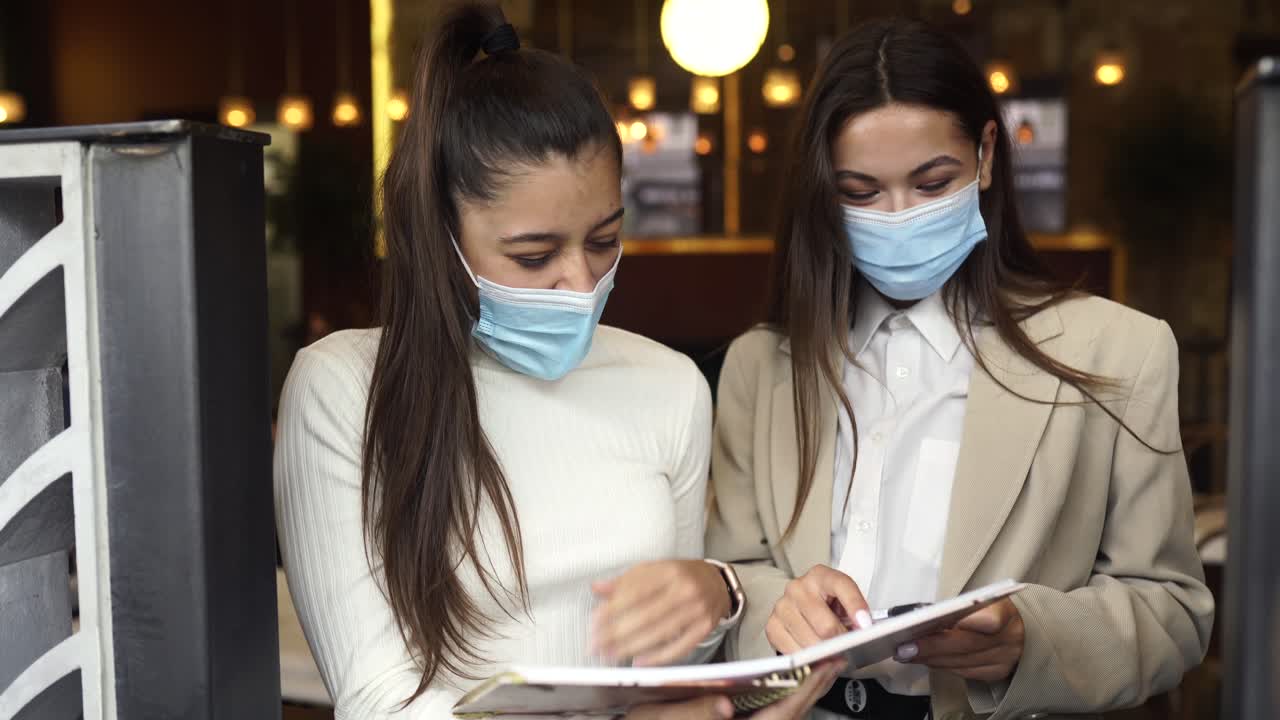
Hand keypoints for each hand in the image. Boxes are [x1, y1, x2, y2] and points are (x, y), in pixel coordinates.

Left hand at [593, 560, 731, 665]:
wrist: (718, 582)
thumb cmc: (679, 576)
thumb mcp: (653, 570)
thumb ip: (625, 580)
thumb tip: (596, 588)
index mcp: (668, 570)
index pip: (636, 591)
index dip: (613, 609)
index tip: (593, 623)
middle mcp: (684, 589)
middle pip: (646, 615)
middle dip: (617, 633)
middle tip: (596, 646)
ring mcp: (697, 610)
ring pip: (660, 632)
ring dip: (632, 647)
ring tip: (610, 655)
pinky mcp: (705, 627)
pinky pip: (680, 647)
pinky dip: (658, 658)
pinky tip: (639, 663)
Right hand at [624, 659, 846, 719]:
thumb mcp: (656, 719)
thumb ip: (691, 714)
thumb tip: (725, 706)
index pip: (775, 717)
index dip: (802, 693)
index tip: (822, 668)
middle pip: (787, 716)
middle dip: (812, 688)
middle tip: (835, 658)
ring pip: (781, 715)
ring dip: (801, 691)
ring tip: (820, 663)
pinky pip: (767, 713)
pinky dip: (783, 696)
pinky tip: (789, 678)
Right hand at [766, 565, 870, 653]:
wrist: (805, 611)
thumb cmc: (829, 608)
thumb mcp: (845, 604)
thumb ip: (855, 614)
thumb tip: (862, 632)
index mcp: (820, 576)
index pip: (841, 586)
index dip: (855, 606)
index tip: (866, 625)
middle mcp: (798, 588)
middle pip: (826, 625)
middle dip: (840, 643)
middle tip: (848, 649)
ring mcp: (782, 607)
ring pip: (810, 642)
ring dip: (825, 655)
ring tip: (832, 654)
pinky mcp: (772, 626)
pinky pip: (794, 652)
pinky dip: (808, 660)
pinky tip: (815, 657)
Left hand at [895, 597, 1023, 682]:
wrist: (1023, 629)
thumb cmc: (992, 609)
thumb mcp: (981, 600)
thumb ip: (957, 609)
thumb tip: (921, 617)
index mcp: (1005, 612)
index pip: (987, 620)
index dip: (962, 624)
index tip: (932, 624)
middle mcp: (1008, 639)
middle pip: (966, 645)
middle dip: (932, 647)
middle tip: (904, 647)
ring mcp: (1004, 659)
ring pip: (962, 663)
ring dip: (931, 659)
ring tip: (906, 653)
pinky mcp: (997, 673)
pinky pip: (964, 673)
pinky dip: (942, 665)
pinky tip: (925, 660)